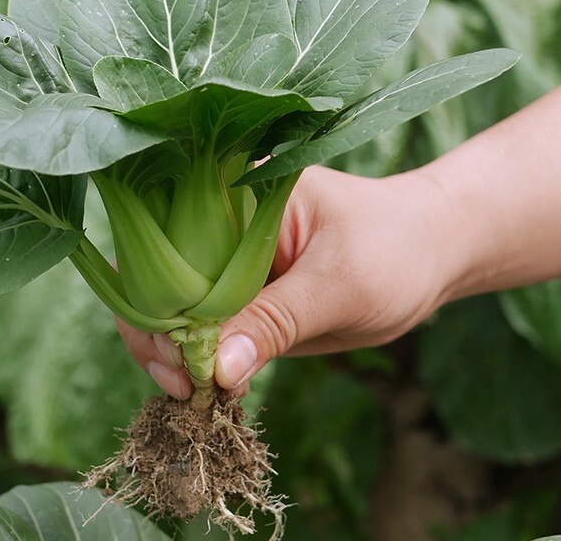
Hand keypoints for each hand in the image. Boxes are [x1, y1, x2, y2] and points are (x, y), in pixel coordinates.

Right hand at [118, 164, 454, 397]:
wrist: (433, 254)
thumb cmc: (395, 246)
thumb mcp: (339, 284)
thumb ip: (277, 322)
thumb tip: (216, 371)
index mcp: (233, 193)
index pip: (167, 240)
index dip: (153, 296)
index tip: (173, 352)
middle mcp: (220, 224)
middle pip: (158, 278)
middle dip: (157, 333)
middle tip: (182, 384)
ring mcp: (230, 263)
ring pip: (178, 309)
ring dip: (176, 353)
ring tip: (196, 394)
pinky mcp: (246, 295)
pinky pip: (209, 328)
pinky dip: (203, 359)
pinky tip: (211, 386)